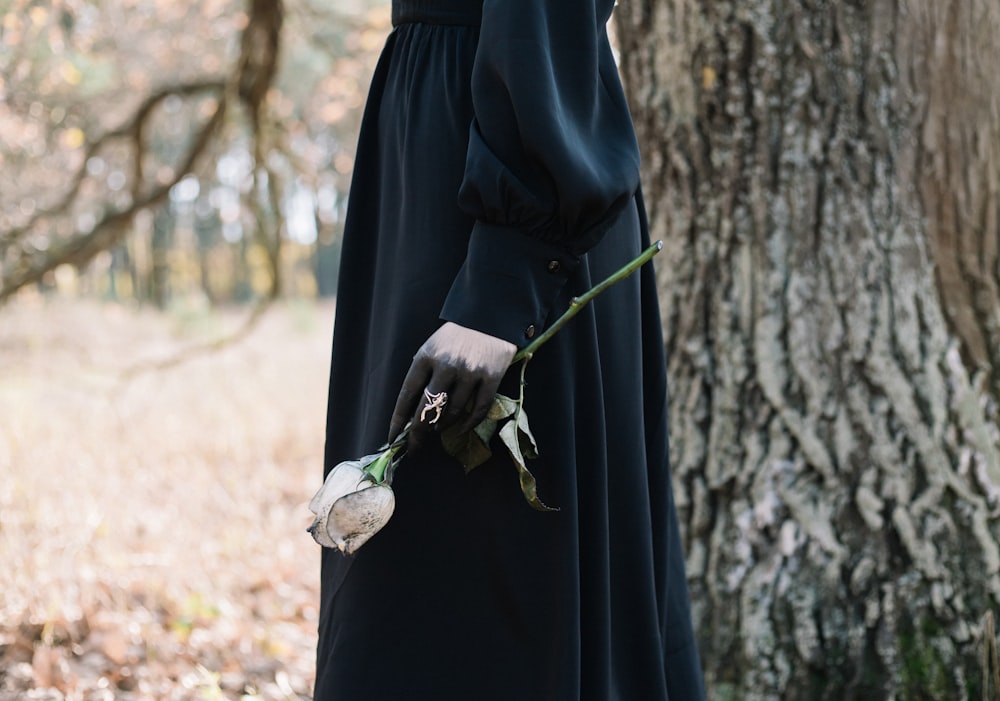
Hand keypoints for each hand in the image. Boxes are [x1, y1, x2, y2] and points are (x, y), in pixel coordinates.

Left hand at [389, 322, 515, 447]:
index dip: (398, 419)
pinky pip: (478, 409)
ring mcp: (470, 372)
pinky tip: (460, 430)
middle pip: (428, 409)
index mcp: (427, 356)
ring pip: (453, 412)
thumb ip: (422, 373)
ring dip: (442, 426)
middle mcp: (447, 365)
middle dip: (418, 433)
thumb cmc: (456, 335)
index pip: (407, 394)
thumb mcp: (432, 346)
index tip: (393, 438)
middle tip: (413, 448)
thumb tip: (413, 409)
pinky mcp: (491, 377)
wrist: (489, 317)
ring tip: (437, 430)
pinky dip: (468, 424)